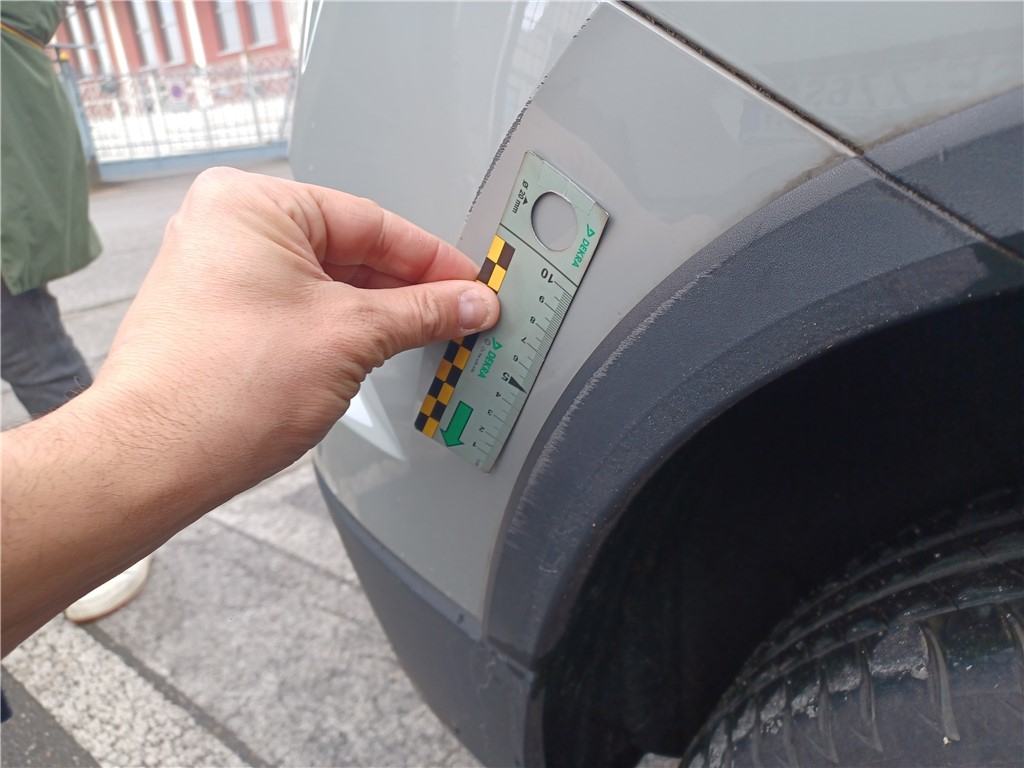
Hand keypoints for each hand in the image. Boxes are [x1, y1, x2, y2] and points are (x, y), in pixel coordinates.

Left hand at [95, 167, 499, 492]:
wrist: (155, 460)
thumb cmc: (219, 392)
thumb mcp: (351, 337)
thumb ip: (422, 312)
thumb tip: (468, 303)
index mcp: (252, 204)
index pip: (371, 221)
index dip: (432, 259)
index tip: (470, 285)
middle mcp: (228, 228)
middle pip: (349, 250)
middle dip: (408, 289)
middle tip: (459, 314)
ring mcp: (220, 272)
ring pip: (326, 283)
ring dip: (378, 313)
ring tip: (427, 335)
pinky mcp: (221, 315)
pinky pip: (300, 307)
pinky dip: (343, 328)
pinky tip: (378, 348)